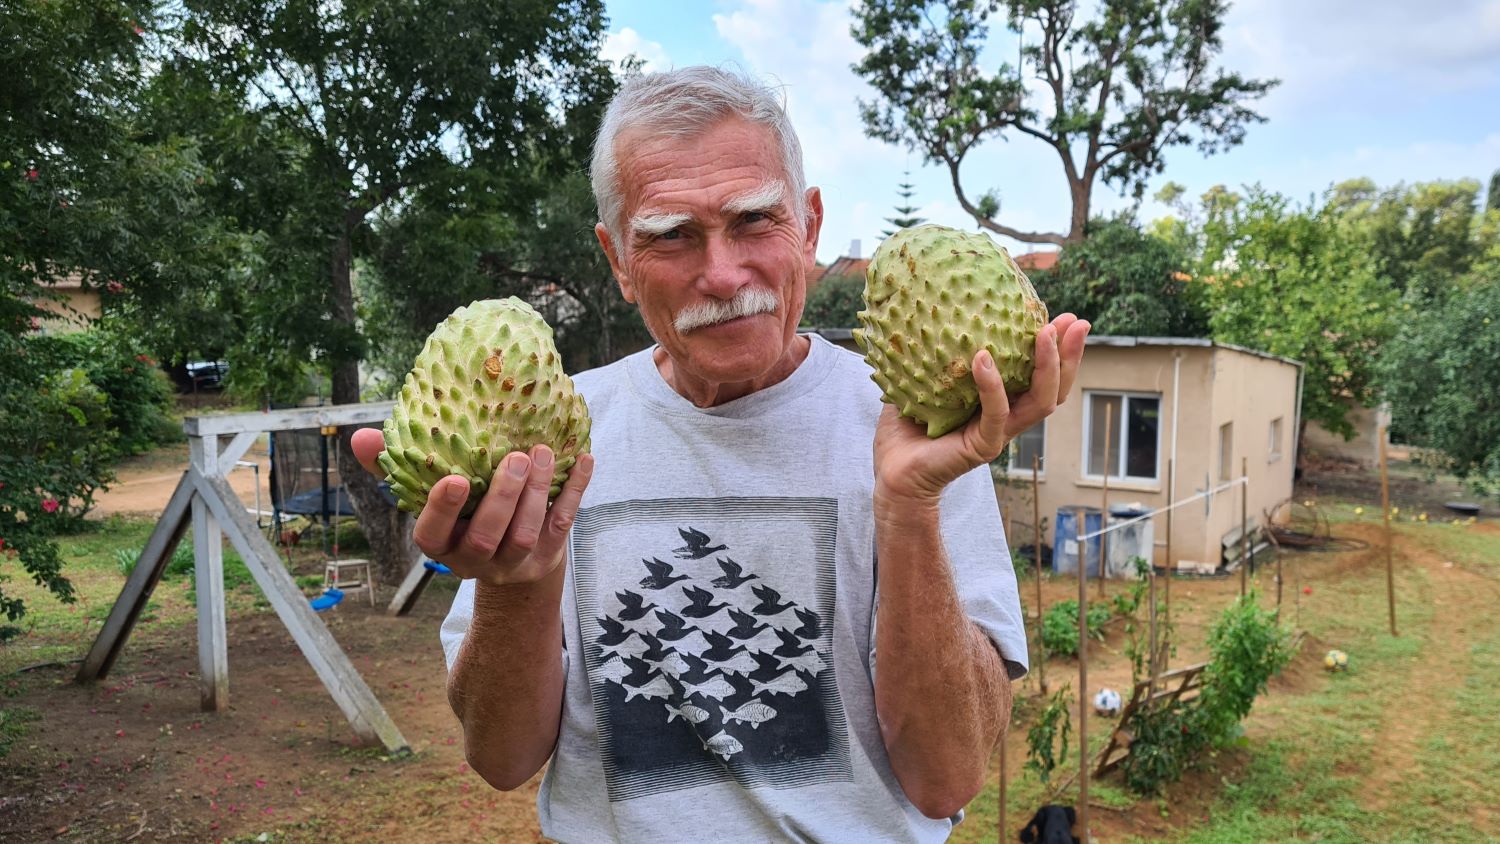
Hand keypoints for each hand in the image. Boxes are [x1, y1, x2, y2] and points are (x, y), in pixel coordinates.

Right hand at [351, 427, 593, 584]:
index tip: (454, 479)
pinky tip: (583, 459)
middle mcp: (474, 559)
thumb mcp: (428, 496)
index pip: (432, 535)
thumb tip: (360, 436)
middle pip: (487, 537)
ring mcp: (513, 563)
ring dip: (536, 493)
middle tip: (516, 457)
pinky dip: (574, 492)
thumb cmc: (462, 514)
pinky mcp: (547, 556)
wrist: (511, 563)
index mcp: (440, 544)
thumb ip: (395, 467)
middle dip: (502, 497)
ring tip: (542, 453)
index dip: (442, 510)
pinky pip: (561, 524)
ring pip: (524, 534)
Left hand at [872, 314, 1089, 504]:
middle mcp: (1007, 418)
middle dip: (1070, 354)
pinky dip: (993, 385)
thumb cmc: (905, 430)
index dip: (1057, 347)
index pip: (1039, 374)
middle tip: (1078, 322)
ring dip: (1048, 366)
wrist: (893, 473)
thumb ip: (937, 353)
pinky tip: (983, 357)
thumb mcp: (923, 381)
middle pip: (1055, 388)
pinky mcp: (983, 446)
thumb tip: (934, 310)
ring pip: (1041, 402)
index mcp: (1000, 402)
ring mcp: (998, 434)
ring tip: (1045, 332)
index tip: (1065, 316)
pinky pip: (996, 413)